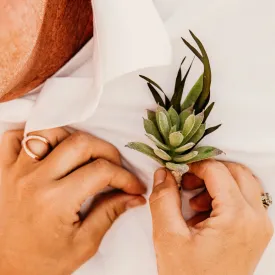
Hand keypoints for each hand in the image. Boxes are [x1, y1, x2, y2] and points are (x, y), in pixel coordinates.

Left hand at [0, 129, 145, 274]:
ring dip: (73, 138)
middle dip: (108, 152)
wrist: (7, 269)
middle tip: (116, 168)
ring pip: (49, 131)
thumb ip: (110, 213)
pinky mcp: (4, 169)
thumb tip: (135, 197)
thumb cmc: (45, 262)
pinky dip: (34, 136)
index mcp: (56, 201)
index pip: (101, 172)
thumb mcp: (84, 244)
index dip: (125, 177)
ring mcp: (16, 171)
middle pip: (81, 143)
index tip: (134, 186)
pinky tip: (49, 149)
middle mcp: (35, 180)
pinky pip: (15, 137)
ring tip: (85, 156)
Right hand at [150, 160, 272, 274]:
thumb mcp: (168, 236)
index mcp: (237, 217)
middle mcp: (256, 219)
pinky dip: (224, 196)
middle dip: (208, 171)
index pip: (218, 171)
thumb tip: (164, 173)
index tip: (178, 171)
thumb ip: (163, 199)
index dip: (195, 165)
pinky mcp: (256, 232)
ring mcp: (260, 226)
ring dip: (217, 182)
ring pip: (242, 183)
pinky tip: (203, 212)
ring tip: (193, 200)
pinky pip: (244, 199)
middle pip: (236, 171)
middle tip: (186, 182)